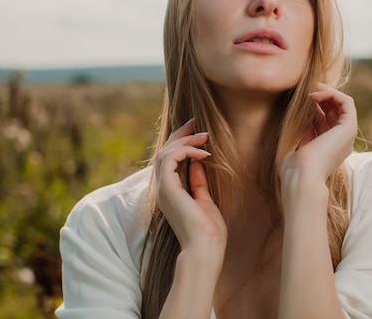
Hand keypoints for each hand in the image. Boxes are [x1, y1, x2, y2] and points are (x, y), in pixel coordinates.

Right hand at [154, 118, 226, 263]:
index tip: (195, 130)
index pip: (169, 161)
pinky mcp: (167, 188)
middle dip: (180, 135)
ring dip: (185, 141)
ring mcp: (163, 189)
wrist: (205, 248)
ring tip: (204, 136)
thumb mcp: (204, 200)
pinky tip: (202, 153)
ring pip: (165, 152)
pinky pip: (169, 158)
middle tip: (195, 122)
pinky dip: (185, 151)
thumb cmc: (208, 231)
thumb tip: (198, 164)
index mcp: (170, 192)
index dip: (180, 143)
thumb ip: (198, 182)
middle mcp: (163, 189)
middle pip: (164, 152)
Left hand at [279, 83, 356, 184]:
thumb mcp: (297, 148)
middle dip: (322, 95)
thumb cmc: (294, 169)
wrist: (302, 177)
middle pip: (336, 110)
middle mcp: (341, 141)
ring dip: (328, 92)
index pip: (326, 119)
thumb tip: (305, 121)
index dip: (315, 106)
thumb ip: (304, 136)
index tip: (301, 99)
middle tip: (307, 88)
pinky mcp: (349, 128)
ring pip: (343, 104)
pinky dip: (333, 94)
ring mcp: (347, 134)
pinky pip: (347, 102)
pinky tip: (316, 95)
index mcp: (330, 147)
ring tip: (311, 89)